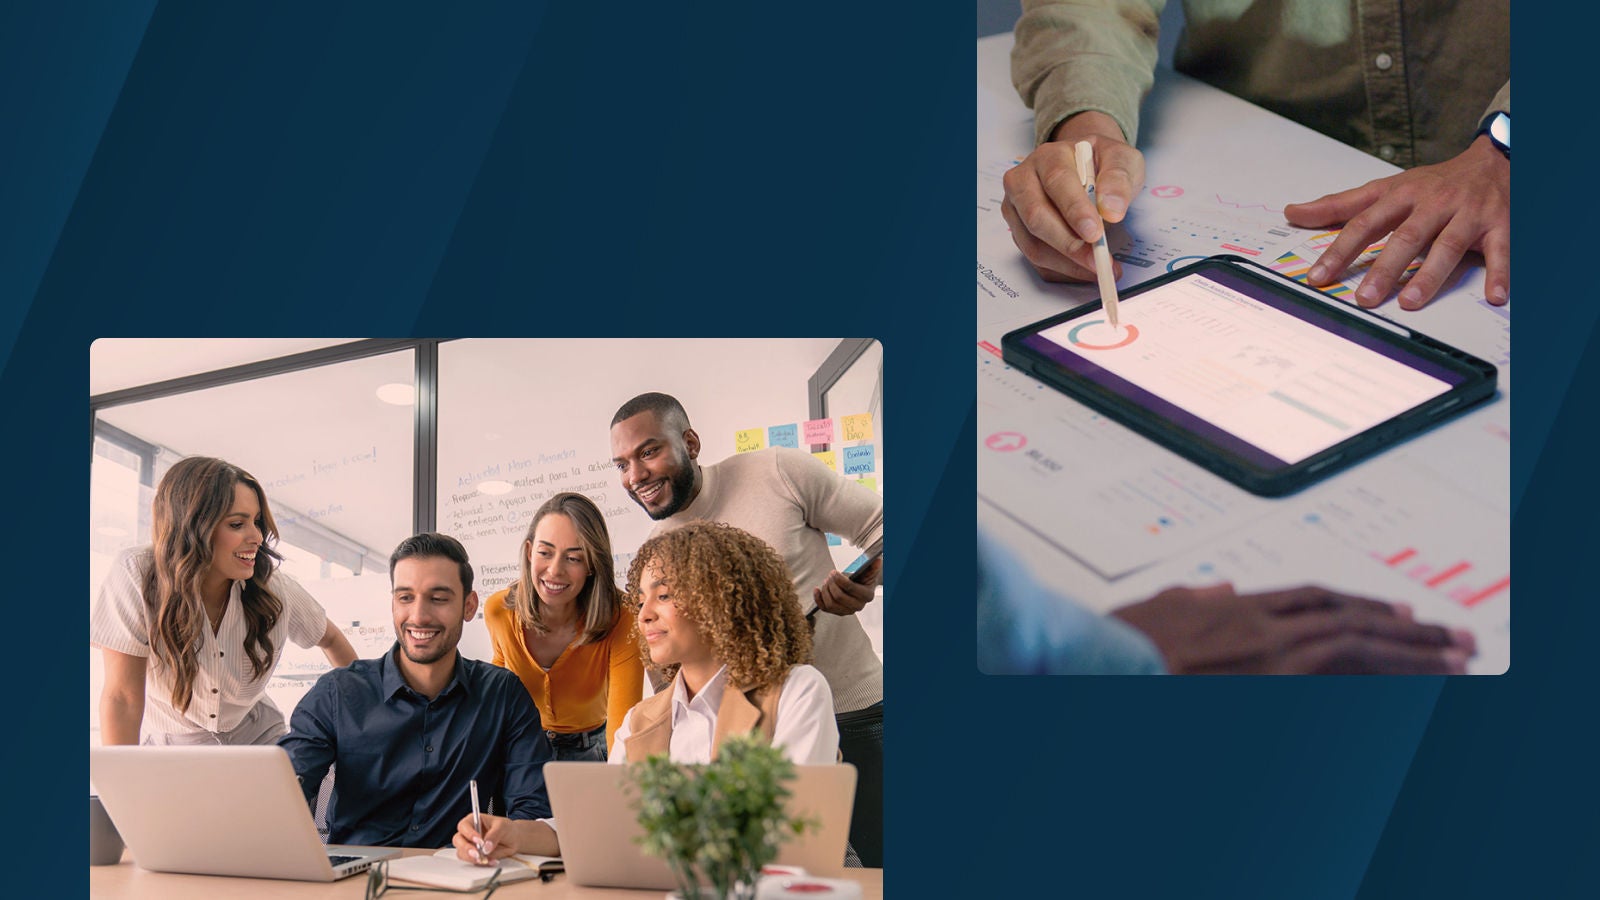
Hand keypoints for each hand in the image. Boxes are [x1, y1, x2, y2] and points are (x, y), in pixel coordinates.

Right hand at [454, 812, 515, 864]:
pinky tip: (491, 861)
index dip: (469, 833)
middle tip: (477, 854)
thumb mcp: (502, 827)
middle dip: (466, 848)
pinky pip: (472, 861)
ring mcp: (470, 845)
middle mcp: (468, 833)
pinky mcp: (474, 856)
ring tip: (486, 859)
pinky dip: (480, 863)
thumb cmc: (507, 829)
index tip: (479, 841)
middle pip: (458, 840)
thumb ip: (494, 835)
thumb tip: (486, 847)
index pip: (463, 826)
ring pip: (461, 853)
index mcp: (473, 821)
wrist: (514, 840)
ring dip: (472, 858)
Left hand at [812, 560, 879, 616]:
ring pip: (831, 604)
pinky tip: (817, 589)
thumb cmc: (864, 580)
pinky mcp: (838, 612)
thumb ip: (872, 567)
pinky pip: (825, 609)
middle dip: (831, 584)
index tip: (834, 572)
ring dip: (825, 590)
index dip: (840, 579)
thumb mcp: (869, 572)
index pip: (850, 588)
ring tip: (826, 581)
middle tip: (830, 575)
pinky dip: (818, 599)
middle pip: (839, 597)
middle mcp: (858, 606)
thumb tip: (877, 561)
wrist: (861, 588)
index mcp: (867, 595)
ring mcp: (847, 611)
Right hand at [1000, 111, 1144, 281]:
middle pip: (1036, 216)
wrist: (1086, 168)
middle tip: (1096, 260)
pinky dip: (1060, 269)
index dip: (1074, 210)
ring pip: (1032, 243)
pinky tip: (1083, 270)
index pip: (1057, 182)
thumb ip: (1119, 180)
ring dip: (1065, 262)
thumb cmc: (1101, 163)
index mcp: (1049, 156)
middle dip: (1068, 243)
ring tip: (1096, 269)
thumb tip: (1111, 210)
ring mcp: (1016, 207)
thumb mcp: (1121, 159)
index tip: (1095, 233)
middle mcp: (1024, 180)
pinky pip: (1034, 257)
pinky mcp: (1018, 230)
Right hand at [1109, 583, 1476, 674]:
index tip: (1399, 613)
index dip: (1364, 606)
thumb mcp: (1155, 608)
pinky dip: (1378, 685)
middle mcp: (1262, 630)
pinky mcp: (1268, 690)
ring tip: (1456, 661)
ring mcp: (1268, 661)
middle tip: (1456, 638)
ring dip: (1413, 655)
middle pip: (1352, 622)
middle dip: (1409, 631)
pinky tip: (1411, 691)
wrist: (1100, 666)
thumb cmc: (1118, 643)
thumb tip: (1220, 591)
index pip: (1317, 601)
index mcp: (1237, 609)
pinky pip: (1340, 684)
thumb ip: (1193, 599)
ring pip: (1358, 649)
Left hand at [1284, 137, 1508, 309]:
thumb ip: (1339, 205)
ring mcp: (1467, 214)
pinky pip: (1501, 250)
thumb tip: (1292, 212)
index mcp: (1401, 196)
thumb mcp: (1385, 188)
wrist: (1495, 159)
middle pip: (1405, 237)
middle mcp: (1433, 204)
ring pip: (1447, 245)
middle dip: (1384, 268)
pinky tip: (1494, 294)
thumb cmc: (1434, 182)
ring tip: (1410, 302)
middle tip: (1364, 298)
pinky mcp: (1500, 224)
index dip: (1339, 251)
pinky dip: (1500, 272)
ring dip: (1430, 274)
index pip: (1364, 224)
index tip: (1318, 277)